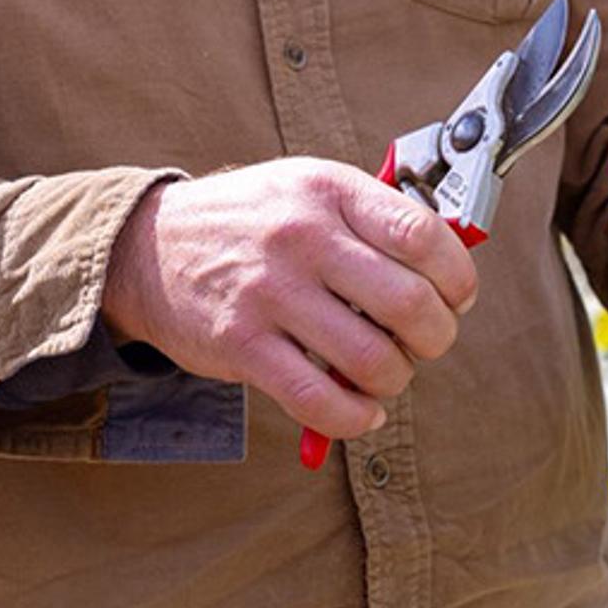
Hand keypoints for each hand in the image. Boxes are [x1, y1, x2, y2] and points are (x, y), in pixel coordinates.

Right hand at [102, 158, 480, 445]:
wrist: (148, 247)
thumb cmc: (251, 221)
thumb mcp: (311, 190)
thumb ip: (375, 219)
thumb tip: (450, 270)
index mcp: (329, 190)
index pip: (424, 236)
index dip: (458, 277)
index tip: (457, 297)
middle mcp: (302, 237)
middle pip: (410, 304)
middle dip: (436, 337)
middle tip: (426, 342)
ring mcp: (270, 293)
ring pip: (372, 359)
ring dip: (396, 379)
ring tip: (385, 373)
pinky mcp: (242, 345)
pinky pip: (320, 400)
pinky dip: (355, 417)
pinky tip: (361, 410)